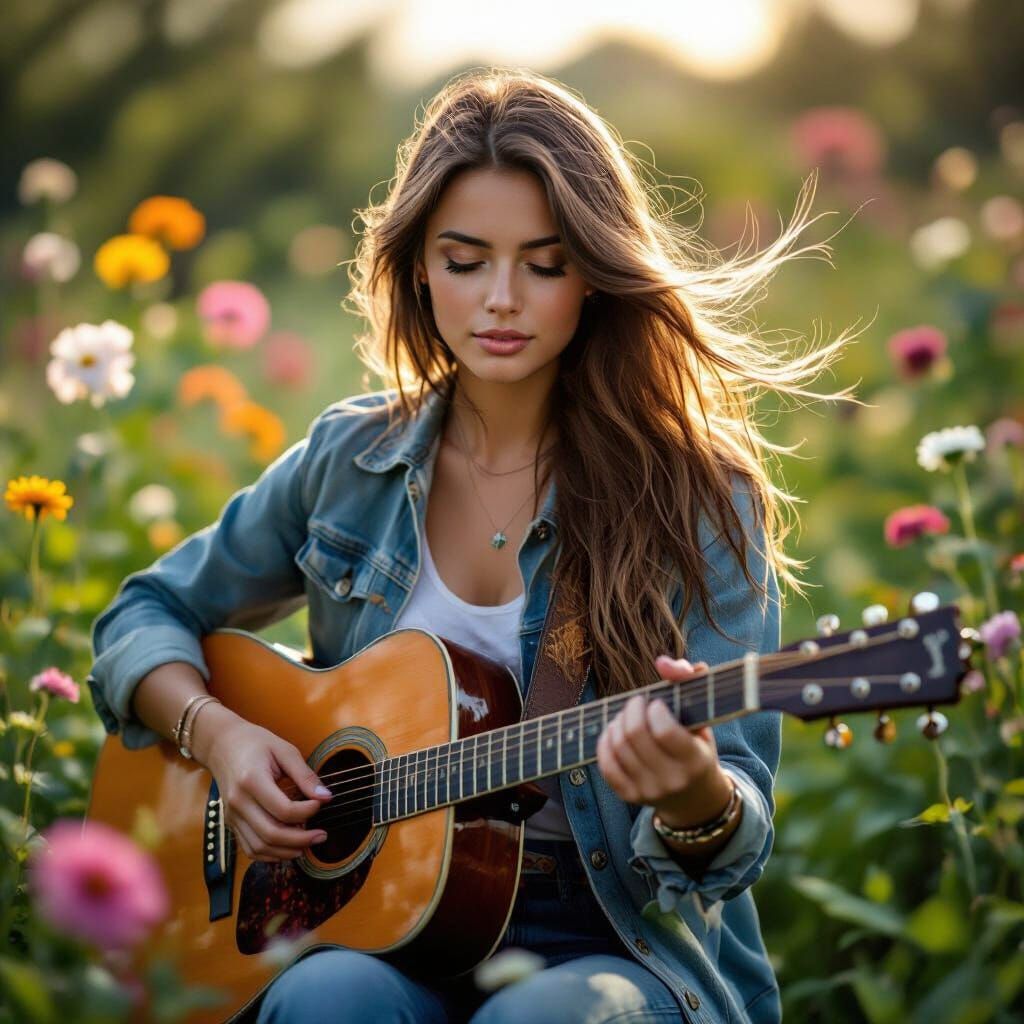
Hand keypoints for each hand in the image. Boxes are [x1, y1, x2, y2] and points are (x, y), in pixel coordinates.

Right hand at [201, 709, 334, 861]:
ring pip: (259, 847)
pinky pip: (250, 848)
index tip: (321, 803)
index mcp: (251, 780)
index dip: (307, 812)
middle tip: (321, 835)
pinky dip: (271, 854)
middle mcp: (238, 802)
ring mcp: (232, 815)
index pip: (283, 809)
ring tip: (308, 843)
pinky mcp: (231, 823)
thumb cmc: (255, 743)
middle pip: (271, 834)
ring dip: (287, 851)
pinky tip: (289, 847)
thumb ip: (305, 775)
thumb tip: (326, 797)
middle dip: (301, 839)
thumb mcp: (284, 750)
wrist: (222, 745)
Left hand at [596, 655, 732, 827]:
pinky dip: (606, 741)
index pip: (664, 731)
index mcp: (696, 760)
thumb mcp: (702, 715)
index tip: (656, 703)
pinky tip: (615, 731)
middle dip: (632, 709)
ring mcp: (649, 791)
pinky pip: (606, 765)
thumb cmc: (697, 744)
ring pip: (618, 747)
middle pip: (635, 735)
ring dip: (618, 722)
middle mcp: (673, 780)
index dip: (654, 709)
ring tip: (627, 716)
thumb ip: (688, 679)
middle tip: (637, 702)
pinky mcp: (630, 796)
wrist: (695, 796)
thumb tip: (662, 662)